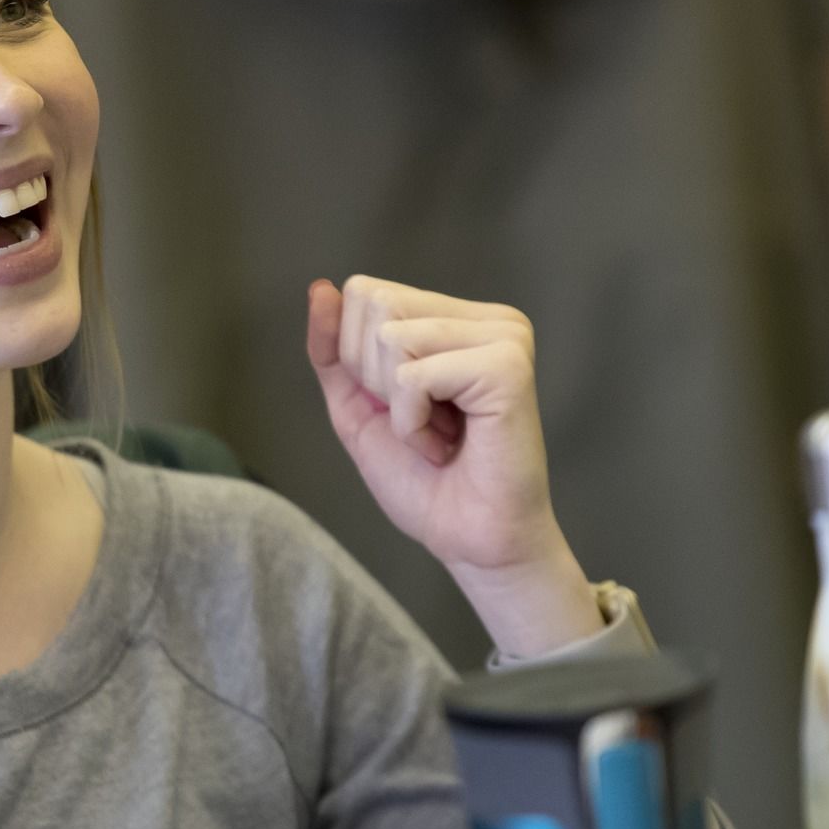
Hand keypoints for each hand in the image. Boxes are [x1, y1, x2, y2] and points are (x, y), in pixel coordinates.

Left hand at [308, 276, 601, 655]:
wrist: (468, 540)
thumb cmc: (424, 480)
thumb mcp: (357, 404)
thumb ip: (333, 348)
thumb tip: (320, 288)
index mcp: (457, 317)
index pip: (364, 291)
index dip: (358, 359)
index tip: (407, 405)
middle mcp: (487, 317)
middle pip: (374, 303)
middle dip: (375, 378)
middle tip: (424, 422)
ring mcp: (504, 337)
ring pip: (390, 336)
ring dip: (398, 405)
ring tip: (440, 434)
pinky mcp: (507, 366)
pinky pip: (413, 376)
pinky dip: (413, 423)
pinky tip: (449, 444)